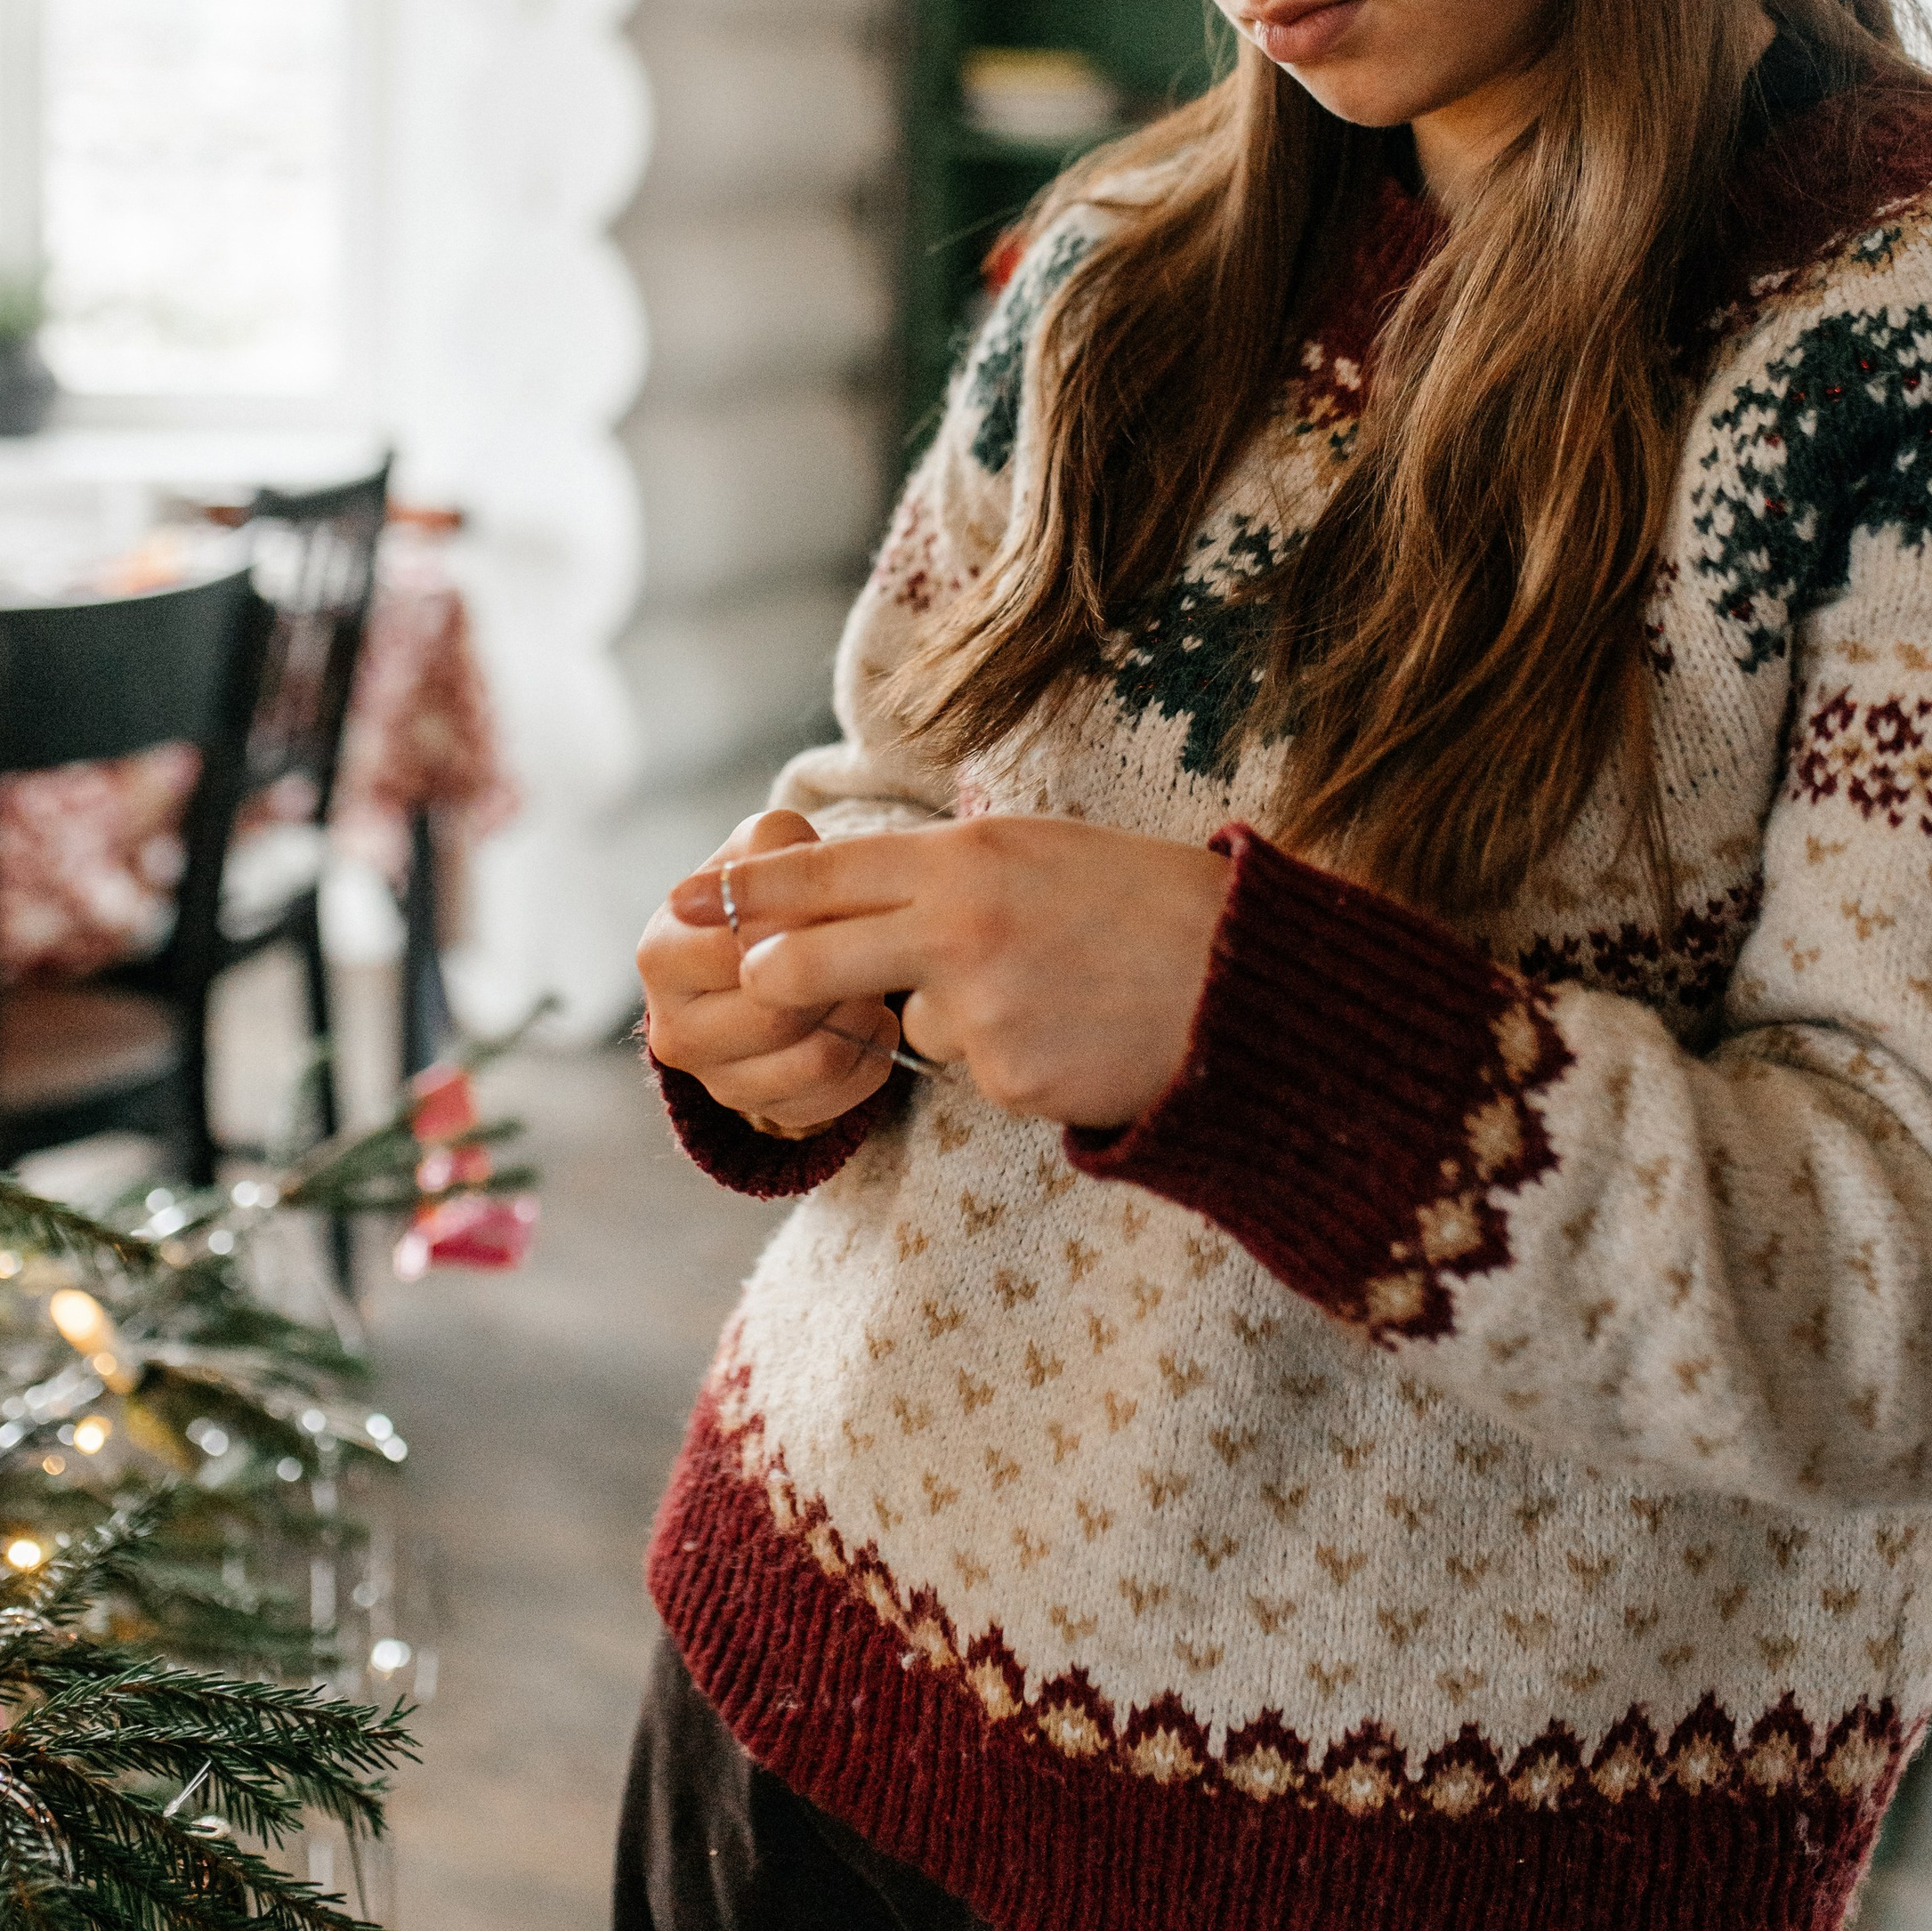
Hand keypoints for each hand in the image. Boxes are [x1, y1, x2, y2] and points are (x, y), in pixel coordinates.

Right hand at [637, 809, 900, 1139]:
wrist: (759, 953)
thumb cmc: (762, 893)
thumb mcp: (764, 845)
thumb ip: (776, 845)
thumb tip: (790, 874)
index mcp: (662, 954)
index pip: (741, 950)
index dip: (806, 927)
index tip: (841, 906)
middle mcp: (673, 1028)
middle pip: (776, 1014)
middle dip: (839, 975)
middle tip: (872, 944)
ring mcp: (715, 1080)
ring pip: (813, 1062)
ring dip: (861, 1016)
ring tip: (873, 978)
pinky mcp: (762, 1113)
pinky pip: (834, 1100)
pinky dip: (870, 1058)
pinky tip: (871, 1018)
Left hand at [666, 815, 1233, 1135]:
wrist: (1247, 983)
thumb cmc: (1149, 904)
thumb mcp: (1041, 852)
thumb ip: (949, 871)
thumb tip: (862, 891)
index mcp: (967, 856)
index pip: (823, 869)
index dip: (746, 888)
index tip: (685, 897)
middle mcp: (959, 927)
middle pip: (809, 958)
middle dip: (779, 976)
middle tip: (760, 981)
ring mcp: (980, 1009)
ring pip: (910, 1024)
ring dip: (955, 1018)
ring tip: (1051, 991)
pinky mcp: (1008, 1078)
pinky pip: (975, 1071)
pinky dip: (1010, 1059)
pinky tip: (1074, 1033)